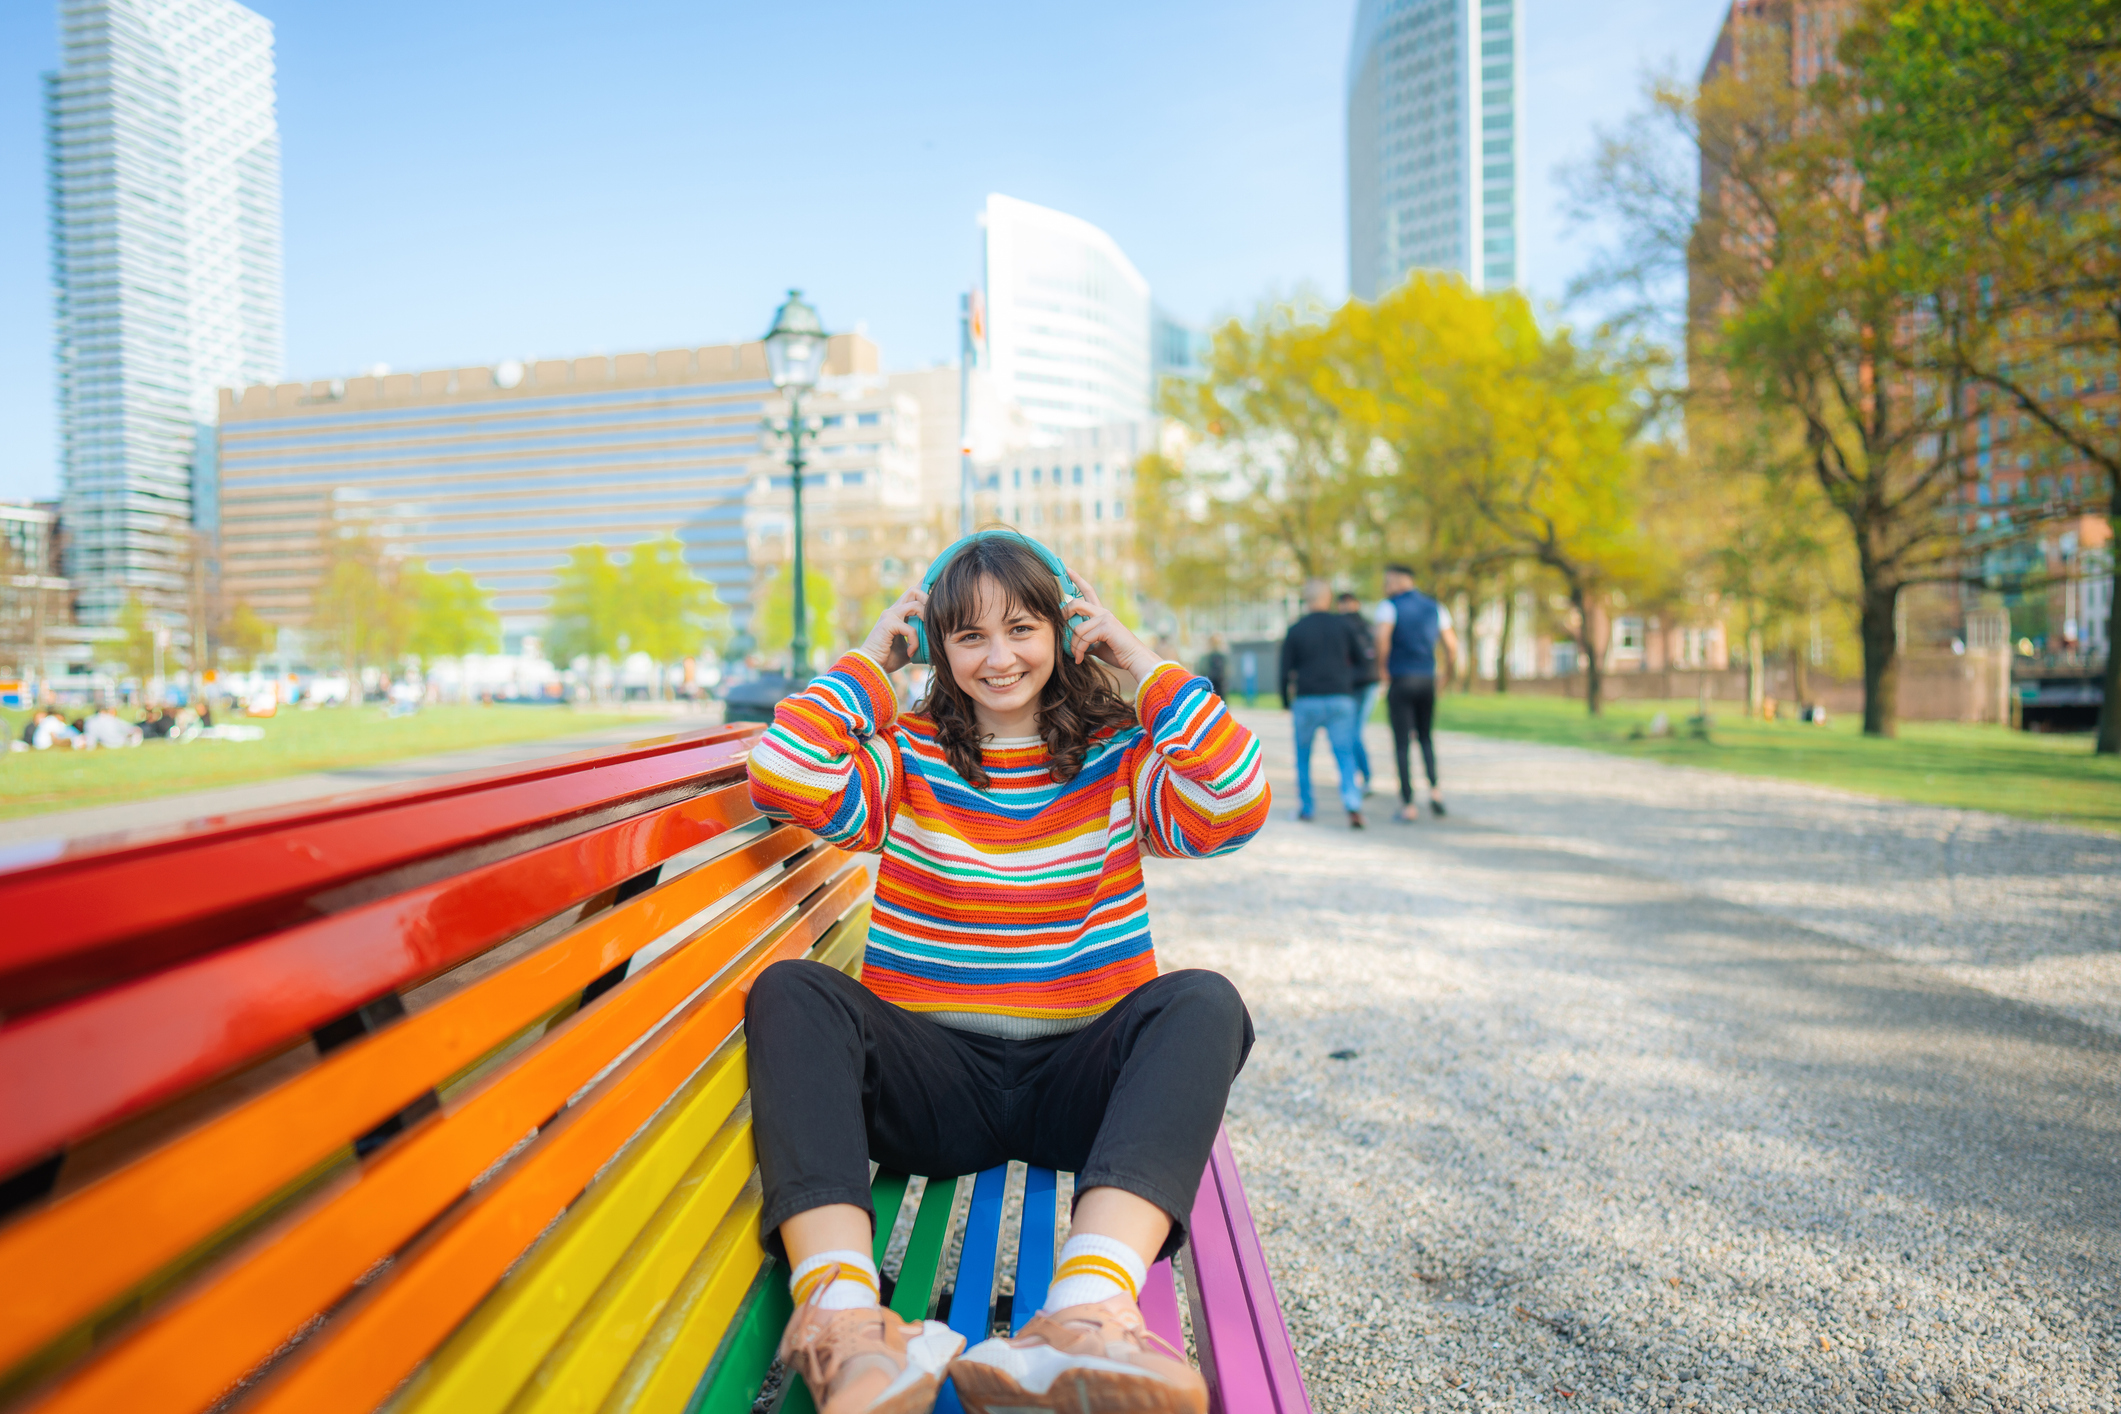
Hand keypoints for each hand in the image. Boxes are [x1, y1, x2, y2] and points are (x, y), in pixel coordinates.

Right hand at [861, 586, 928, 672]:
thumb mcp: (909, 647)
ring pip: (915, 604)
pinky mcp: (888, 624)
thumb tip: (937, 643)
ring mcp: (890, 615)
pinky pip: (910, 628)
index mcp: (897, 614)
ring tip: (927, 634)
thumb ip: (920, 640)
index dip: (924, 588)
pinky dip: (915, 642)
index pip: (912, 595)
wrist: (871, 667)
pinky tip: (911, 652)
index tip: (936, 589)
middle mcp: (893, 611)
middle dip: (928, 600)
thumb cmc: (888, 659)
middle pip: (913, 591)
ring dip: (925, 618)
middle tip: (934, 618)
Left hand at [1060, 566, 1159, 683]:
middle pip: (1076, 603)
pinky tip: (1080, 659)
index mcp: (1101, 613)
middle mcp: (1103, 612)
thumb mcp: (1097, 644)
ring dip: (1073, 646)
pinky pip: (1084, 637)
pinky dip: (1079, 650)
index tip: (1067, 569)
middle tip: (1059, 629)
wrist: (1135, 660)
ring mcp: (1105, 618)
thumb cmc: (1118, 653)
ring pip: (1077, 628)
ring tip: (1076, 656)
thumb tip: (1068, 643)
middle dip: (1063, 614)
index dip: (1077, 579)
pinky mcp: (1107, 627)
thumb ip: (1085, 640)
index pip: (1088, 591)